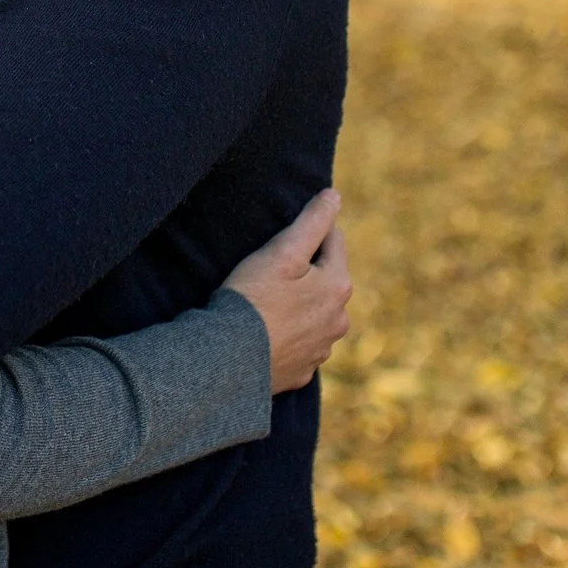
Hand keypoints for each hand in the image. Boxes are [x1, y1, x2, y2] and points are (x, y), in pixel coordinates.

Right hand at [221, 189, 351, 391]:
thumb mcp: (282, 251)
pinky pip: (299, 344)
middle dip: (306, 272)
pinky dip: (287, 335)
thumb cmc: (253, 298)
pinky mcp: (302, 371)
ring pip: (314, 314)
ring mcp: (321, 349)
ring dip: (298, 306)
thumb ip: (313, 221)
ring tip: (266, 303)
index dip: (308, 232)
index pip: (333, 241)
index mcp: (338, 286)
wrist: (229, 360)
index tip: (282, 237)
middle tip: (270, 270)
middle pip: (325, 280)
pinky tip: (265, 332)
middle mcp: (338, 320)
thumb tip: (334, 196)